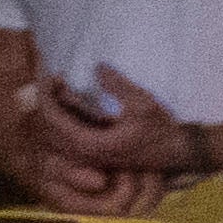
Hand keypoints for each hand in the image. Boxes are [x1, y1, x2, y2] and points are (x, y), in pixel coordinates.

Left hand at [9, 66, 184, 213]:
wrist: (175, 153)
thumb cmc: (160, 130)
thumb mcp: (142, 103)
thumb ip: (117, 85)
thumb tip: (98, 67)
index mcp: (89, 144)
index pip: (53, 120)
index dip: (47, 96)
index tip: (50, 76)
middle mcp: (82, 153)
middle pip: (48, 128)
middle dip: (47, 100)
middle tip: (54, 77)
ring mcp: (87, 155)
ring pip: (56, 133)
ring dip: (55, 109)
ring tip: (62, 85)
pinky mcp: (93, 152)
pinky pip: (67, 135)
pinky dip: (64, 116)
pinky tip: (72, 100)